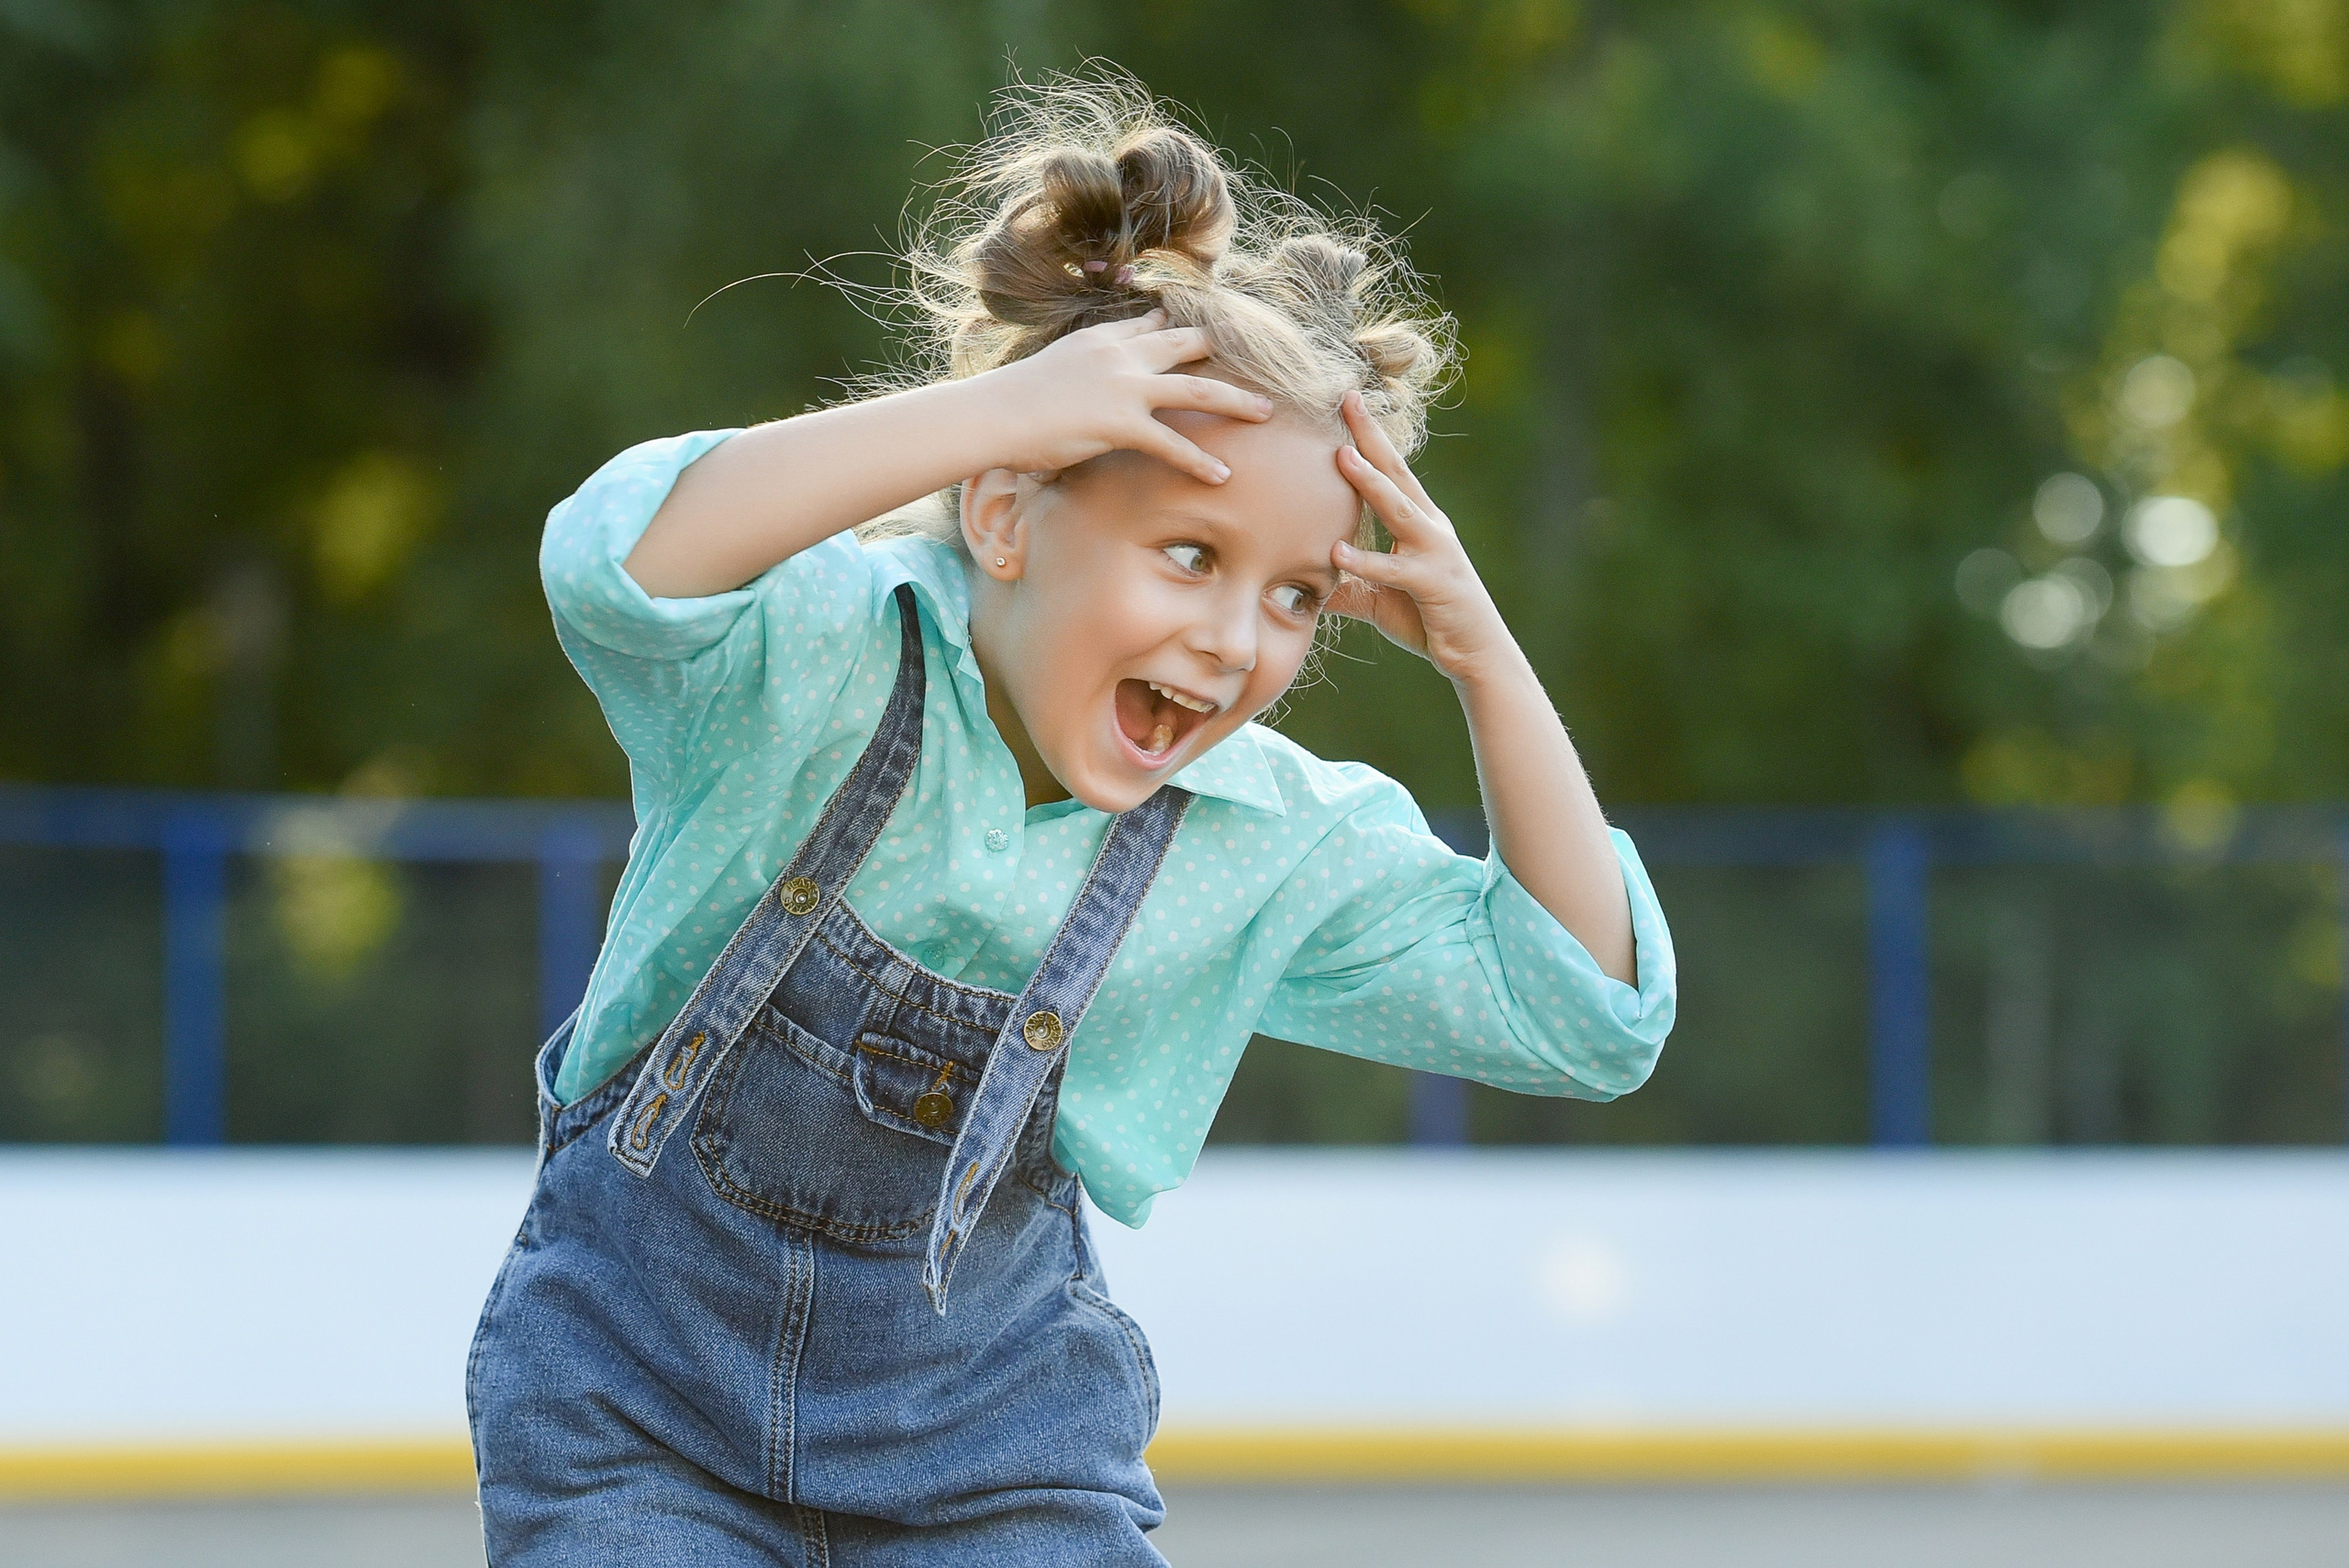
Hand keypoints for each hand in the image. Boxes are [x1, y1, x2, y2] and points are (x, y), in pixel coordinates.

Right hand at [979, 309, 1272, 484]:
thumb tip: (1083, 394)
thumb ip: (1076, 375)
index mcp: (1099, 339)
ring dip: (1235, 400)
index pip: (1149, 324)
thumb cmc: (1008, 404)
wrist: (990, 414)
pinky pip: (1172, 443)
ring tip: (1264, 413)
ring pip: (1195, 388)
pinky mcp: (1120, 422)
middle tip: (1255, 361)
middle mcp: (1118, 355)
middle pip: (1184, 342)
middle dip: (1221, 351)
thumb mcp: (1047, 373)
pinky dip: (1199, 461)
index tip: (1202, 331)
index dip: (1179, 326)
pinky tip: (1221, 476)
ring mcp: (1123, 386)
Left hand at [1326, 391, 1511, 684]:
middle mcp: (1430, 527)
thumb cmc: (1428, 619)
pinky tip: (1337, 554)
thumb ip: (1345, 585)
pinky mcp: (1435, 584)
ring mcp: (1435, 553)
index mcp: (1418, 522)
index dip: (1367, 436)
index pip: (1390, 470)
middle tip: (1348, 399)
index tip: (1345, 402)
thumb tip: (1301, 584)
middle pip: (1396, 473)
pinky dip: (1366, 562)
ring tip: (1342, 457)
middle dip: (1371, 436)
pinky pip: (1395, 570)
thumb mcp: (1378, 598)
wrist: (1476, 654)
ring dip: (1371, 483)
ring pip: (1399, 510)